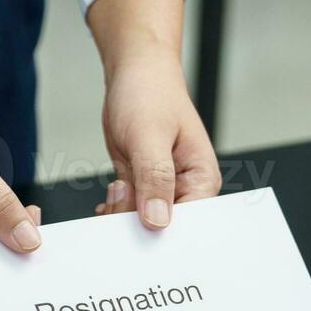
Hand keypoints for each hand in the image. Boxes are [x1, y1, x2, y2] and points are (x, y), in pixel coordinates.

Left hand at [87, 0, 220, 227]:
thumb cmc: (150, 93)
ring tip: (117, 190)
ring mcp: (162, 191)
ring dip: (122, 218)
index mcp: (202, 180)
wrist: (135, 73)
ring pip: (141, 225)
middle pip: (165, 231)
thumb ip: (155, 179)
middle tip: (120, 210)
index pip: (191, 227)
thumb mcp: (149, 136)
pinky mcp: (142, 188)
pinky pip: (128, 212)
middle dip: (139, 229)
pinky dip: (115, 211)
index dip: (166, 237)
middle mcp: (185, 190)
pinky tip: (107, 201)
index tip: (140, 236)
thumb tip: (158, 221)